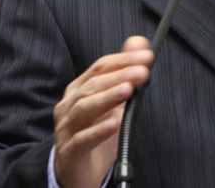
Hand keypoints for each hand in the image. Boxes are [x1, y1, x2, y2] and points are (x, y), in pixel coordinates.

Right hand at [53, 36, 153, 187]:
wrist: (77, 172)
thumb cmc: (96, 132)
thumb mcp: (114, 101)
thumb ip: (125, 71)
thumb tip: (139, 42)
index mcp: (79, 90)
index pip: (100, 67)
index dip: (124, 60)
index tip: (147, 56)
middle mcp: (69, 106)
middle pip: (93, 85)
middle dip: (120, 76)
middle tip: (143, 72)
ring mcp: (66, 128)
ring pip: (84, 109)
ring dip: (108, 97)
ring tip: (128, 91)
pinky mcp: (69, 152)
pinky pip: (81, 139)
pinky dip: (98, 130)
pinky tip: (114, 123)